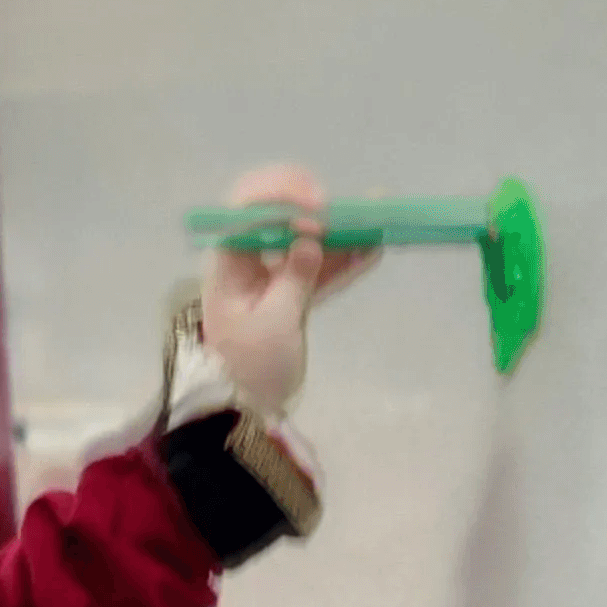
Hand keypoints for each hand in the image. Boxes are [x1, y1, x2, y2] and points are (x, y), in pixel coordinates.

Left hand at [197, 163, 380, 418]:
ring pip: (304, 239)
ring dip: (339, 227)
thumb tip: (311, 242)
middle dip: (311, 203)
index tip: (318, 209)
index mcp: (230, 262)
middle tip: (344, 209)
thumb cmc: (249, 369)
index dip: (282, 197)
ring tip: (377, 213)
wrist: (244, 408)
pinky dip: (344, 259)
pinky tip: (372, 248)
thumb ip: (293, 280)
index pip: (247, 208)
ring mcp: (272, 274)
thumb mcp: (272, 326)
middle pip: (276, 213)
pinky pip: (319, 268)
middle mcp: (249, 259)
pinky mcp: (293, 293)